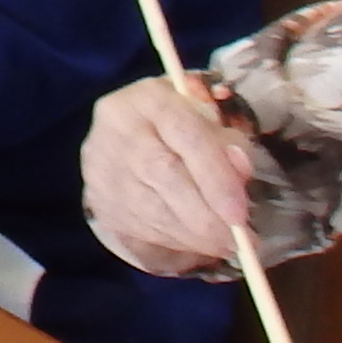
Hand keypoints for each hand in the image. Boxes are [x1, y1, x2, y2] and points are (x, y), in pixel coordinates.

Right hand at [82, 73, 267, 276]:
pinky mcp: (100, 201)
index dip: (215, 177)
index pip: (186, 134)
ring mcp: (102, 167)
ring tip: (224, 244)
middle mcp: (118, 128)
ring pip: (152, 209)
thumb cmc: (181, 125)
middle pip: (165, 175)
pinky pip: (140, 229)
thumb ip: (229, 141)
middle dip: (207, 216)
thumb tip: (240, 170)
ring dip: (194, 236)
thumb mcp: (211, 120)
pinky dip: (176, 242)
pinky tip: (196, 243)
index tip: (240, 214)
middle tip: (239, 240)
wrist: (128, 137)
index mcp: (149, 97)